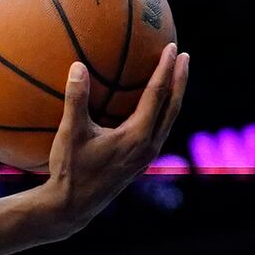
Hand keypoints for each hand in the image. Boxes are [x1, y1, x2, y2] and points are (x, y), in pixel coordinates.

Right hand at [36, 43, 188, 234]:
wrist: (73, 207)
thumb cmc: (70, 171)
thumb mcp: (70, 134)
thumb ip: (76, 99)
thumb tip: (78, 65)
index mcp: (137, 137)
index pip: (158, 95)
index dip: (165, 69)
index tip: (171, 48)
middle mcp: (148, 146)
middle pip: (173, 106)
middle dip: (180, 80)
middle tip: (183, 56)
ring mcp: (146, 157)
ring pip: (168, 120)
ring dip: (174, 96)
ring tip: (175, 78)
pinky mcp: (140, 163)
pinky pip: (158, 131)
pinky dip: (161, 112)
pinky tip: (153, 107)